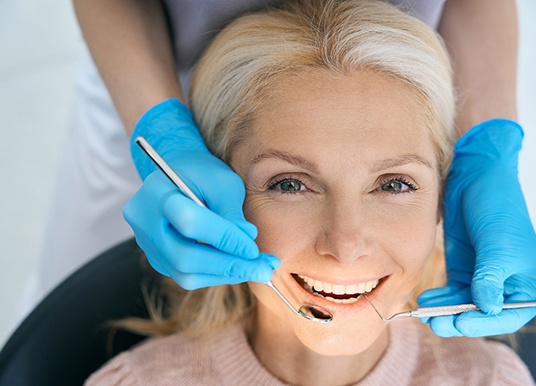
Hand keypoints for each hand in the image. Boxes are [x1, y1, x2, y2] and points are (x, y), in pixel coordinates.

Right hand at [124, 98, 279, 288]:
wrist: (177, 174)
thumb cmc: (203, 173)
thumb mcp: (223, 182)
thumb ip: (233, 213)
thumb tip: (248, 248)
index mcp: (158, 193)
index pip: (191, 223)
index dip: (225, 239)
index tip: (255, 249)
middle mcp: (144, 222)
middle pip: (184, 257)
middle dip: (228, 265)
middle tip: (264, 268)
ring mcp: (147, 244)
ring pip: (185, 274)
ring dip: (225, 274)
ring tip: (257, 269)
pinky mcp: (157, 258)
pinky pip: (186, 276)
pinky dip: (215, 275)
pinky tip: (238, 267)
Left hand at [418, 119, 535, 336]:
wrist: (475, 179)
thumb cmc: (497, 207)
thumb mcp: (497, 241)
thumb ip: (491, 275)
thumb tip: (487, 307)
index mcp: (526, 281)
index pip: (509, 314)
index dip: (485, 323)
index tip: (461, 323)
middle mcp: (505, 283)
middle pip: (483, 314)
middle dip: (460, 320)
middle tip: (437, 323)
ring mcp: (482, 277)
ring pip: (464, 305)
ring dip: (446, 311)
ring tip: (425, 314)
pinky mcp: (463, 268)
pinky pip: (452, 291)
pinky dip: (440, 298)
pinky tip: (425, 299)